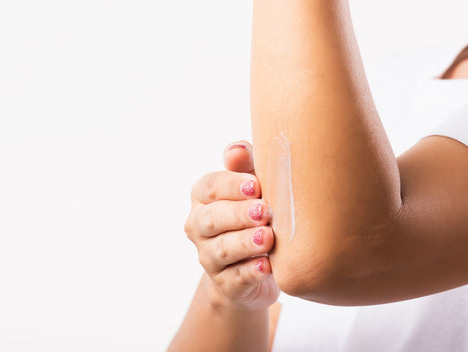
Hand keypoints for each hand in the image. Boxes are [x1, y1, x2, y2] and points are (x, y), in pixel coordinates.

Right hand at [184, 141, 279, 310]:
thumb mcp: (253, 186)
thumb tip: (237, 149)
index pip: (210, 187)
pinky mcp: (225, 284)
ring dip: (245, 243)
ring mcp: (209, 257)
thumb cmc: (256, 213)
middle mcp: (200, 227)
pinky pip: (235, 278)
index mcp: (203, 197)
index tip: (255, 185)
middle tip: (264, 211)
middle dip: (237, 214)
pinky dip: (250, 272)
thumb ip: (246, 164)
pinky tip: (267, 266)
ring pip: (222, 250)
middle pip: (212, 219)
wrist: (257, 264)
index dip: (231, 185)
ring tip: (267, 238)